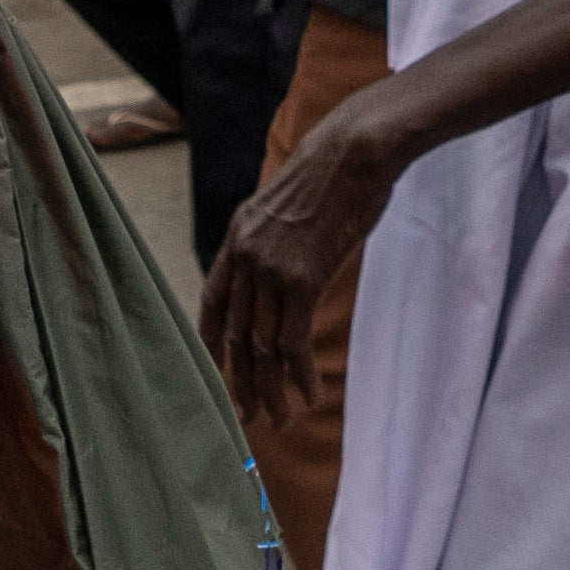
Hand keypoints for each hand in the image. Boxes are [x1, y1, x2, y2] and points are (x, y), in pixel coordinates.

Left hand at [202, 99, 408, 422]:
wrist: (355, 149)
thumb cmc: (336, 171)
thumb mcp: (291, 204)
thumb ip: (278, 237)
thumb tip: (289, 264)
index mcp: (238, 236)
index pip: (214, 303)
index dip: (213, 345)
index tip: (221, 375)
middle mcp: (245, 256)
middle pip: (236, 335)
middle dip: (241, 382)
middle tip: (249, 417)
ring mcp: (270, 268)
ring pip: (262, 348)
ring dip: (272, 390)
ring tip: (283, 419)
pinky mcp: (302, 279)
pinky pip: (292, 342)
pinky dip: (299, 375)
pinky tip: (310, 395)